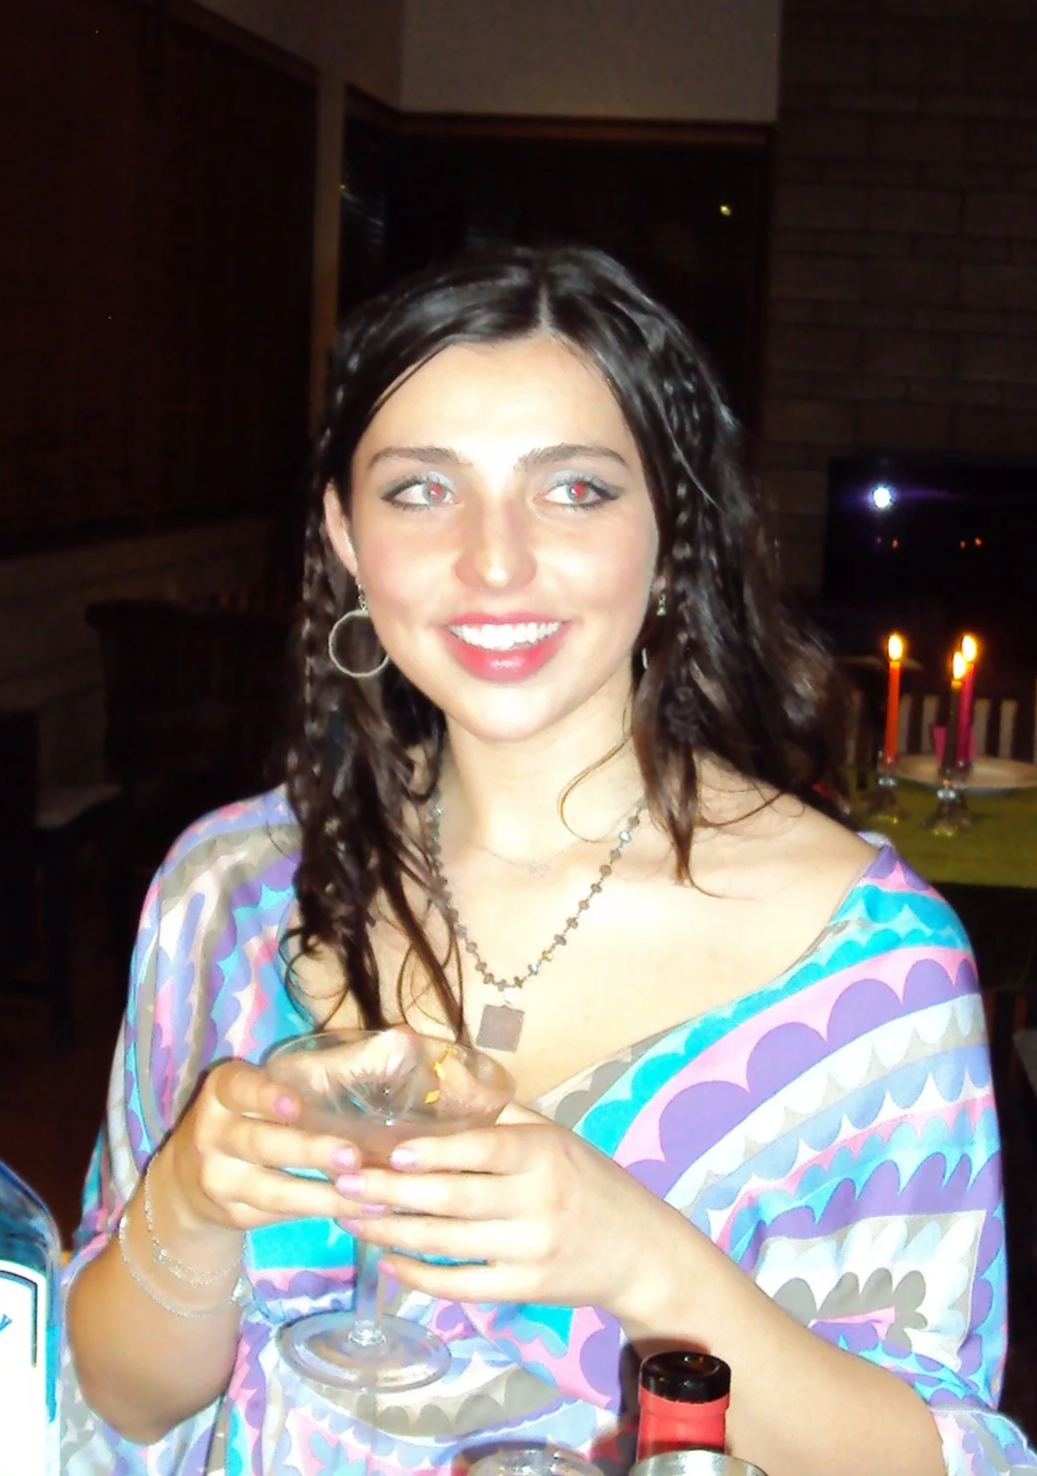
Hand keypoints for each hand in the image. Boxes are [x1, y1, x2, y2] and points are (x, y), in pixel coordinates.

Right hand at [164, 1059, 361, 1234]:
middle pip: (259, 1144)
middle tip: (351, 1156)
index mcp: (221, 1092)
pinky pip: (280, 1215)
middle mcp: (211, 1134)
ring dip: (324, 1196)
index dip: (265, 1096)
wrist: (187, 1176)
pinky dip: (321, 1213)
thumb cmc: (245, 1115)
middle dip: (308, 1151)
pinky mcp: (233, 1214)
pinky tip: (357, 1210)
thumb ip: (296, 1077)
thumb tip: (361, 1053)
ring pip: (273, 1190)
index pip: (239, 1089)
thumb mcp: (252, 1090)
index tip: (295, 1105)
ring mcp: (219, 1179)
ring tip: (370, 1197)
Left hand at [330, 1102, 688, 1320]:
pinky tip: (389, 1262)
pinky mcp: (525, 1289)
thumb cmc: (586, 1180)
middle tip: (343, 1183)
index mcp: (544, 1154)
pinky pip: (462, 1287)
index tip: (389, 1152)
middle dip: (391, 1193)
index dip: (435, 1153)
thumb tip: (438, 1076)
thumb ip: (498, 1113)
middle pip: (453, 1200)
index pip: (484, 1149)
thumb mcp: (552, 1135)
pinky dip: (421, 1276)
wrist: (639, 1250)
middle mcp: (539, 1201)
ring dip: (393, 1232)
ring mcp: (531, 1250)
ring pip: (449, 1244)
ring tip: (352, 1218)